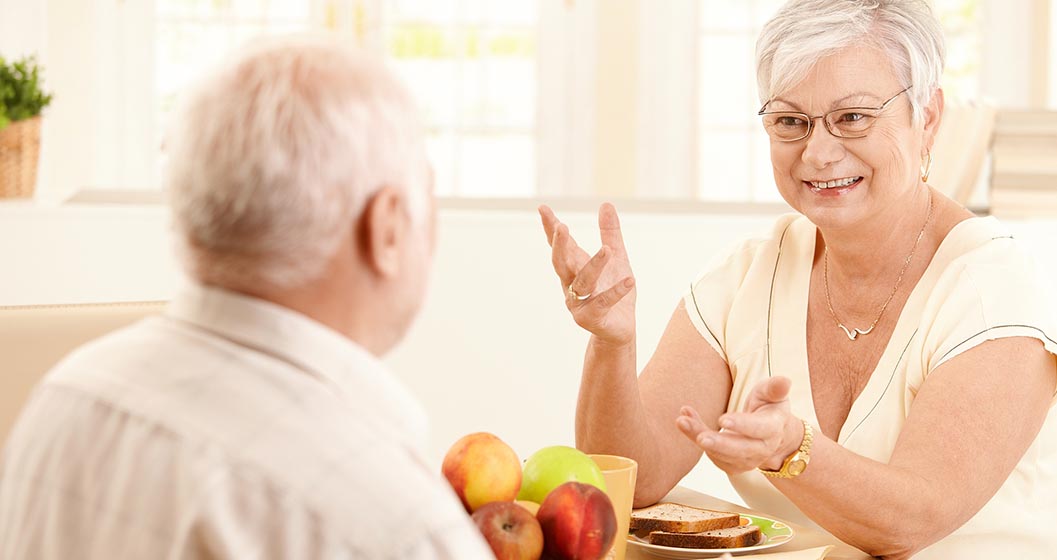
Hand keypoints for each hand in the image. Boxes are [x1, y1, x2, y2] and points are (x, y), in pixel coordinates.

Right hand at [538, 203, 636, 344]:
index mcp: (575, 267)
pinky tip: (630, 280)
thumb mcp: (617, 258)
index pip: (561, 245)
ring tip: (607, 250)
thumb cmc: (615, 291)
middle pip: (561, 263)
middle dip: (560, 246)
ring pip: (583, 281)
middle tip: (562, 228)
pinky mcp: (592, 318)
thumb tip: (605, 204)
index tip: (543, 208)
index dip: (550, 227)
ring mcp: (579, 302)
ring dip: (594, 265)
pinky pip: (604, 302)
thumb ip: (610, 234)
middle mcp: (571, 284)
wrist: (620, 328)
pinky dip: (617, 291)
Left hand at [675, 376, 800, 474]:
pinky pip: (712, 455)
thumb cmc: (769, 407)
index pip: (759, 429)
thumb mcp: (773, 394)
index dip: (742, 425)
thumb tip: (785, 380)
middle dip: (719, 444)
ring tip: (682, 421)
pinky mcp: (731, 465)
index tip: (723, 419)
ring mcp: (746, 460)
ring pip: (721, 454)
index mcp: (773, 428)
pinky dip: (695, 437)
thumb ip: (775, 388)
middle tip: (700, 437)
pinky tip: (685, 419)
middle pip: (739, 450)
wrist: (771, 433)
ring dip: (698, 437)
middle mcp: (761, 449)